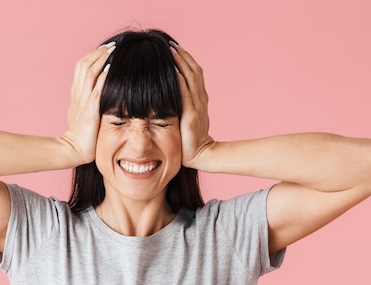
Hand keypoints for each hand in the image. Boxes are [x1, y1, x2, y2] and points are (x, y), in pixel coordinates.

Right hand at [60, 42, 114, 164]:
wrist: (73, 150)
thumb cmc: (81, 135)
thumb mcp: (84, 113)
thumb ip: (89, 101)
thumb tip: (101, 91)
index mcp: (76, 94)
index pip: (81, 67)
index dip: (92, 56)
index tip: (105, 48)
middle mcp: (77, 94)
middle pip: (83, 66)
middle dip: (97, 54)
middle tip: (110, 45)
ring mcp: (82, 102)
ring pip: (88, 74)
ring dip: (100, 60)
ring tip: (111, 51)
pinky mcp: (89, 112)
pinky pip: (96, 91)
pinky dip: (103, 79)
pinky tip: (110, 69)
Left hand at [171, 41, 214, 168]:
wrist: (202, 154)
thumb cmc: (190, 139)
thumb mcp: (186, 118)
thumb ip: (181, 105)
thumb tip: (168, 93)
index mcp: (200, 98)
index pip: (195, 73)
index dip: (186, 59)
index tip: (174, 48)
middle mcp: (201, 99)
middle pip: (194, 71)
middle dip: (182, 57)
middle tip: (171, 44)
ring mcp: (198, 107)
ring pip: (191, 79)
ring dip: (181, 64)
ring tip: (171, 51)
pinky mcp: (192, 116)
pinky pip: (186, 96)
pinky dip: (180, 83)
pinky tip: (174, 72)